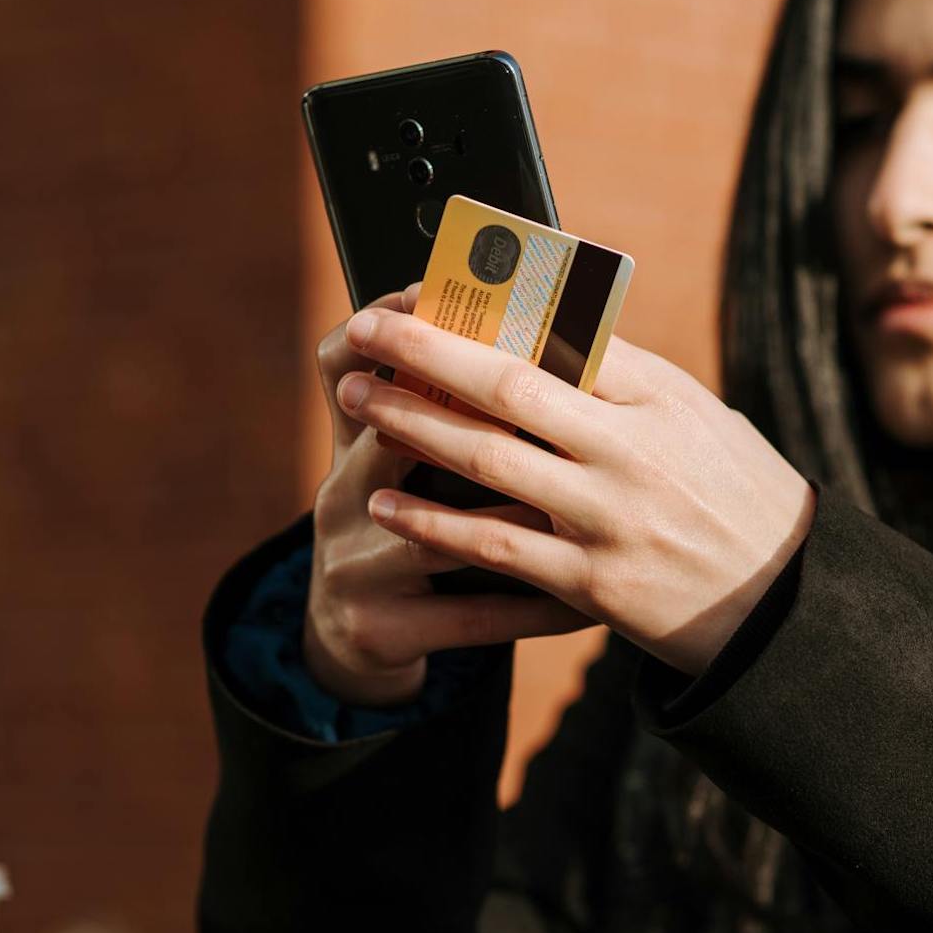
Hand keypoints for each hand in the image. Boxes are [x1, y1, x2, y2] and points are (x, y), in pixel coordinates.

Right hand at [303, 284, 597, 707]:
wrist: (354, 633)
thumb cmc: (400, 520)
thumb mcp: (392, 464)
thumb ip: (448, 405)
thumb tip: (532, 327)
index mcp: (350, 446)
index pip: (339, 364)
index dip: (396, 332)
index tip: (458, 298)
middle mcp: (338, 499)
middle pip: (389, 441)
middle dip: (474, 415)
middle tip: (555, 402)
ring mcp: (355, 569)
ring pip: (443, 539)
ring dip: (522, 519)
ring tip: (593, 508)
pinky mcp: (382, 629)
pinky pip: (473, 616)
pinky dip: (536, 608)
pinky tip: (590, 604)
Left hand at [335, 301, 815, 676]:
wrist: (783, 602)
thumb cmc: (734, 494)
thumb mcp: (697, 418)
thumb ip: (622, 380)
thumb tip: (539, 329)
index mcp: (659, 396)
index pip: (559, 333)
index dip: (480, 311)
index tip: (423, 292)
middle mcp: (633, 450)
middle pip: (507, 387)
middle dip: (424, 354)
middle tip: (362, 331)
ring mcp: (610, 518)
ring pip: (488, 460)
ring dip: (411, 426)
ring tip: (356, 400)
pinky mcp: (592, 584)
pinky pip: (494, 546)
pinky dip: (432, 521)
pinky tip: (384, 501)